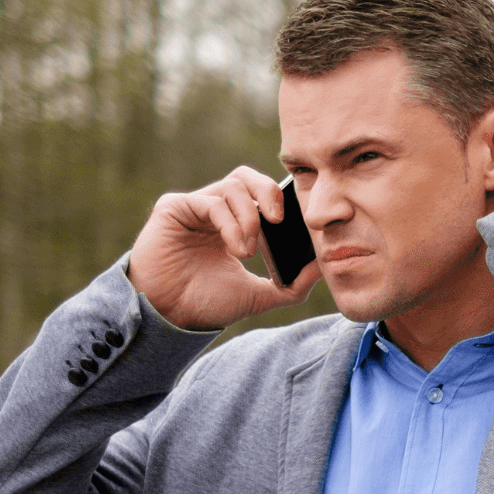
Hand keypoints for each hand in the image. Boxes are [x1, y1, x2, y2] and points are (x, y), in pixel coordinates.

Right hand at [127, 167, 321, 330]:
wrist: (170, 316)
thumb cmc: (206, 304)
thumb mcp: (259, 295)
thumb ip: (292, 286)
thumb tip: (323, 270)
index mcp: (232, 223)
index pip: (261, 194)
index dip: (281, 201)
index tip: (297, 225)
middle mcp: (213, 210)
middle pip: (246, 176)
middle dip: (269, 192)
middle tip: (279, 220)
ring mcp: (193, 206)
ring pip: (232, 187)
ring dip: (249, 218)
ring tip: (249, 251)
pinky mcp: (174, 207)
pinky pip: (211, 201)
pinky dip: (231, 223)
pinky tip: (237, 249)